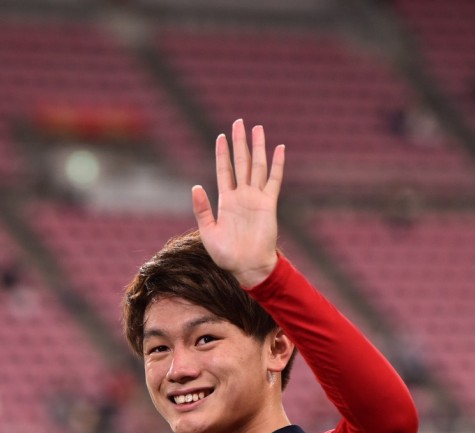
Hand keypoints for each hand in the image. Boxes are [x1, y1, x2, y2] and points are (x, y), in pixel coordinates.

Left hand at [192, 118, 284, 287]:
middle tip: (239, 122)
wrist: (248, 267)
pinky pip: (274, 180)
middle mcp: (241, 196)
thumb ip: (202, 210)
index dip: (222, 154)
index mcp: (226, 202)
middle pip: (241, 163)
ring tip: (257, 128)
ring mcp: (256, 198)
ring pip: (257, 166)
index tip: (221, 137)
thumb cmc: (226, 256)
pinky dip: (277, 164)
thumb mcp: (208, 232)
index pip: (224, 171)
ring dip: (257, 147)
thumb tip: (195, 186)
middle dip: (240, 143)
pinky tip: (279, 148)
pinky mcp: (269, 204)